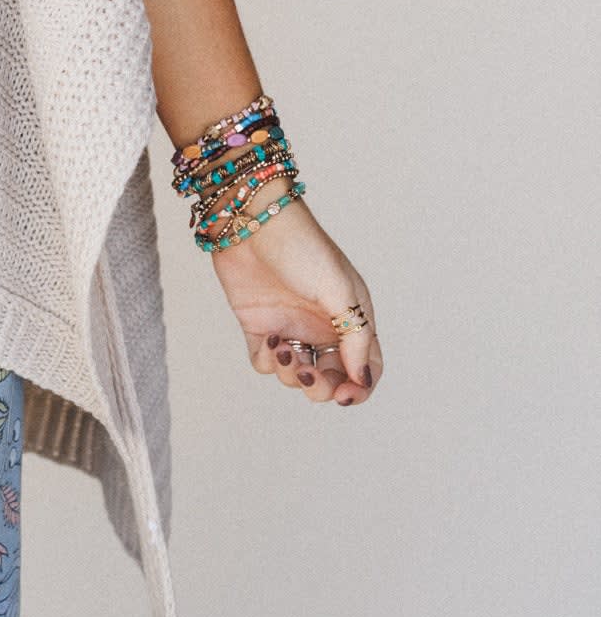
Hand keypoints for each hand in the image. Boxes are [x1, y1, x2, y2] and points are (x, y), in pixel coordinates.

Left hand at [207, 184, 380, 406]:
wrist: (250, 220)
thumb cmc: (302, 246)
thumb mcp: (339, 290)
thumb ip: (355, 336)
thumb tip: (362, 378)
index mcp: (350, 317)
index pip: (366, 367)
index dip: (360, 388)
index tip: (344, 396)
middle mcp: (321, 326)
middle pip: (330, 377)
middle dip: (320, 387)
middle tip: (307, 374)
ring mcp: (289, 325)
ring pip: (296, 374)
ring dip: (291, 373)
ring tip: (283, 347)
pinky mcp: (258, 325)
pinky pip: (265, 362)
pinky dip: (267, 362)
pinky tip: (267, 340)